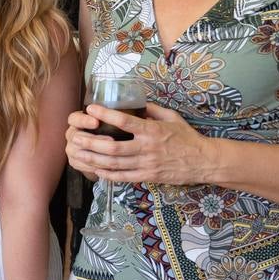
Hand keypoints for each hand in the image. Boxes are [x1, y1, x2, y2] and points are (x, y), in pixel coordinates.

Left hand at [66, 102, 211, 185]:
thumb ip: (153, 110)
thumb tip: (137, 102)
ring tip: (78, 153)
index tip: (90, 108)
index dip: (105, 115)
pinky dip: (107, 174)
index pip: (125, 121)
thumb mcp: (172, 117)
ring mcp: (146, 164)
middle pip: (112, 147)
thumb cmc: (187, 137)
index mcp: (151, 130)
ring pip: (114, 163)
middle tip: (75, 137)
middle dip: (90, 142)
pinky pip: (123, 177)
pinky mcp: (147, 176)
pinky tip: (95, 169)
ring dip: (93, 159)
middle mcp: (146, 148)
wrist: (203, 161)